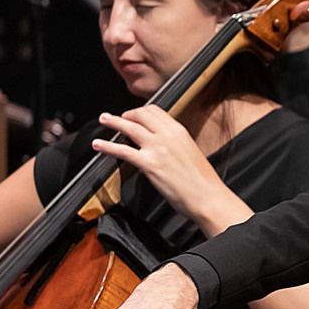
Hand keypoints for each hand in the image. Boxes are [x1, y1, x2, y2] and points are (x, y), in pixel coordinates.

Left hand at [91, 106, 239, 229]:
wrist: (208, 197)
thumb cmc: (203, 181)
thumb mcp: (191, 153)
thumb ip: (175, 145)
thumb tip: (161, 146)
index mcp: (180, 131)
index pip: (155, 111)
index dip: (140, 111)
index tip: (134, 115)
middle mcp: (168, 135)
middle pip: (141, 114)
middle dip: (126, 114)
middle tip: (116, 117)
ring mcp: (157, 148)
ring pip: (129, 127)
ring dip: (113, 122)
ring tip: (104, 120)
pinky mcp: (149, 164)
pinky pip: (123, 150)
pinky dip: (107, 146)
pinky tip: (99, 145)